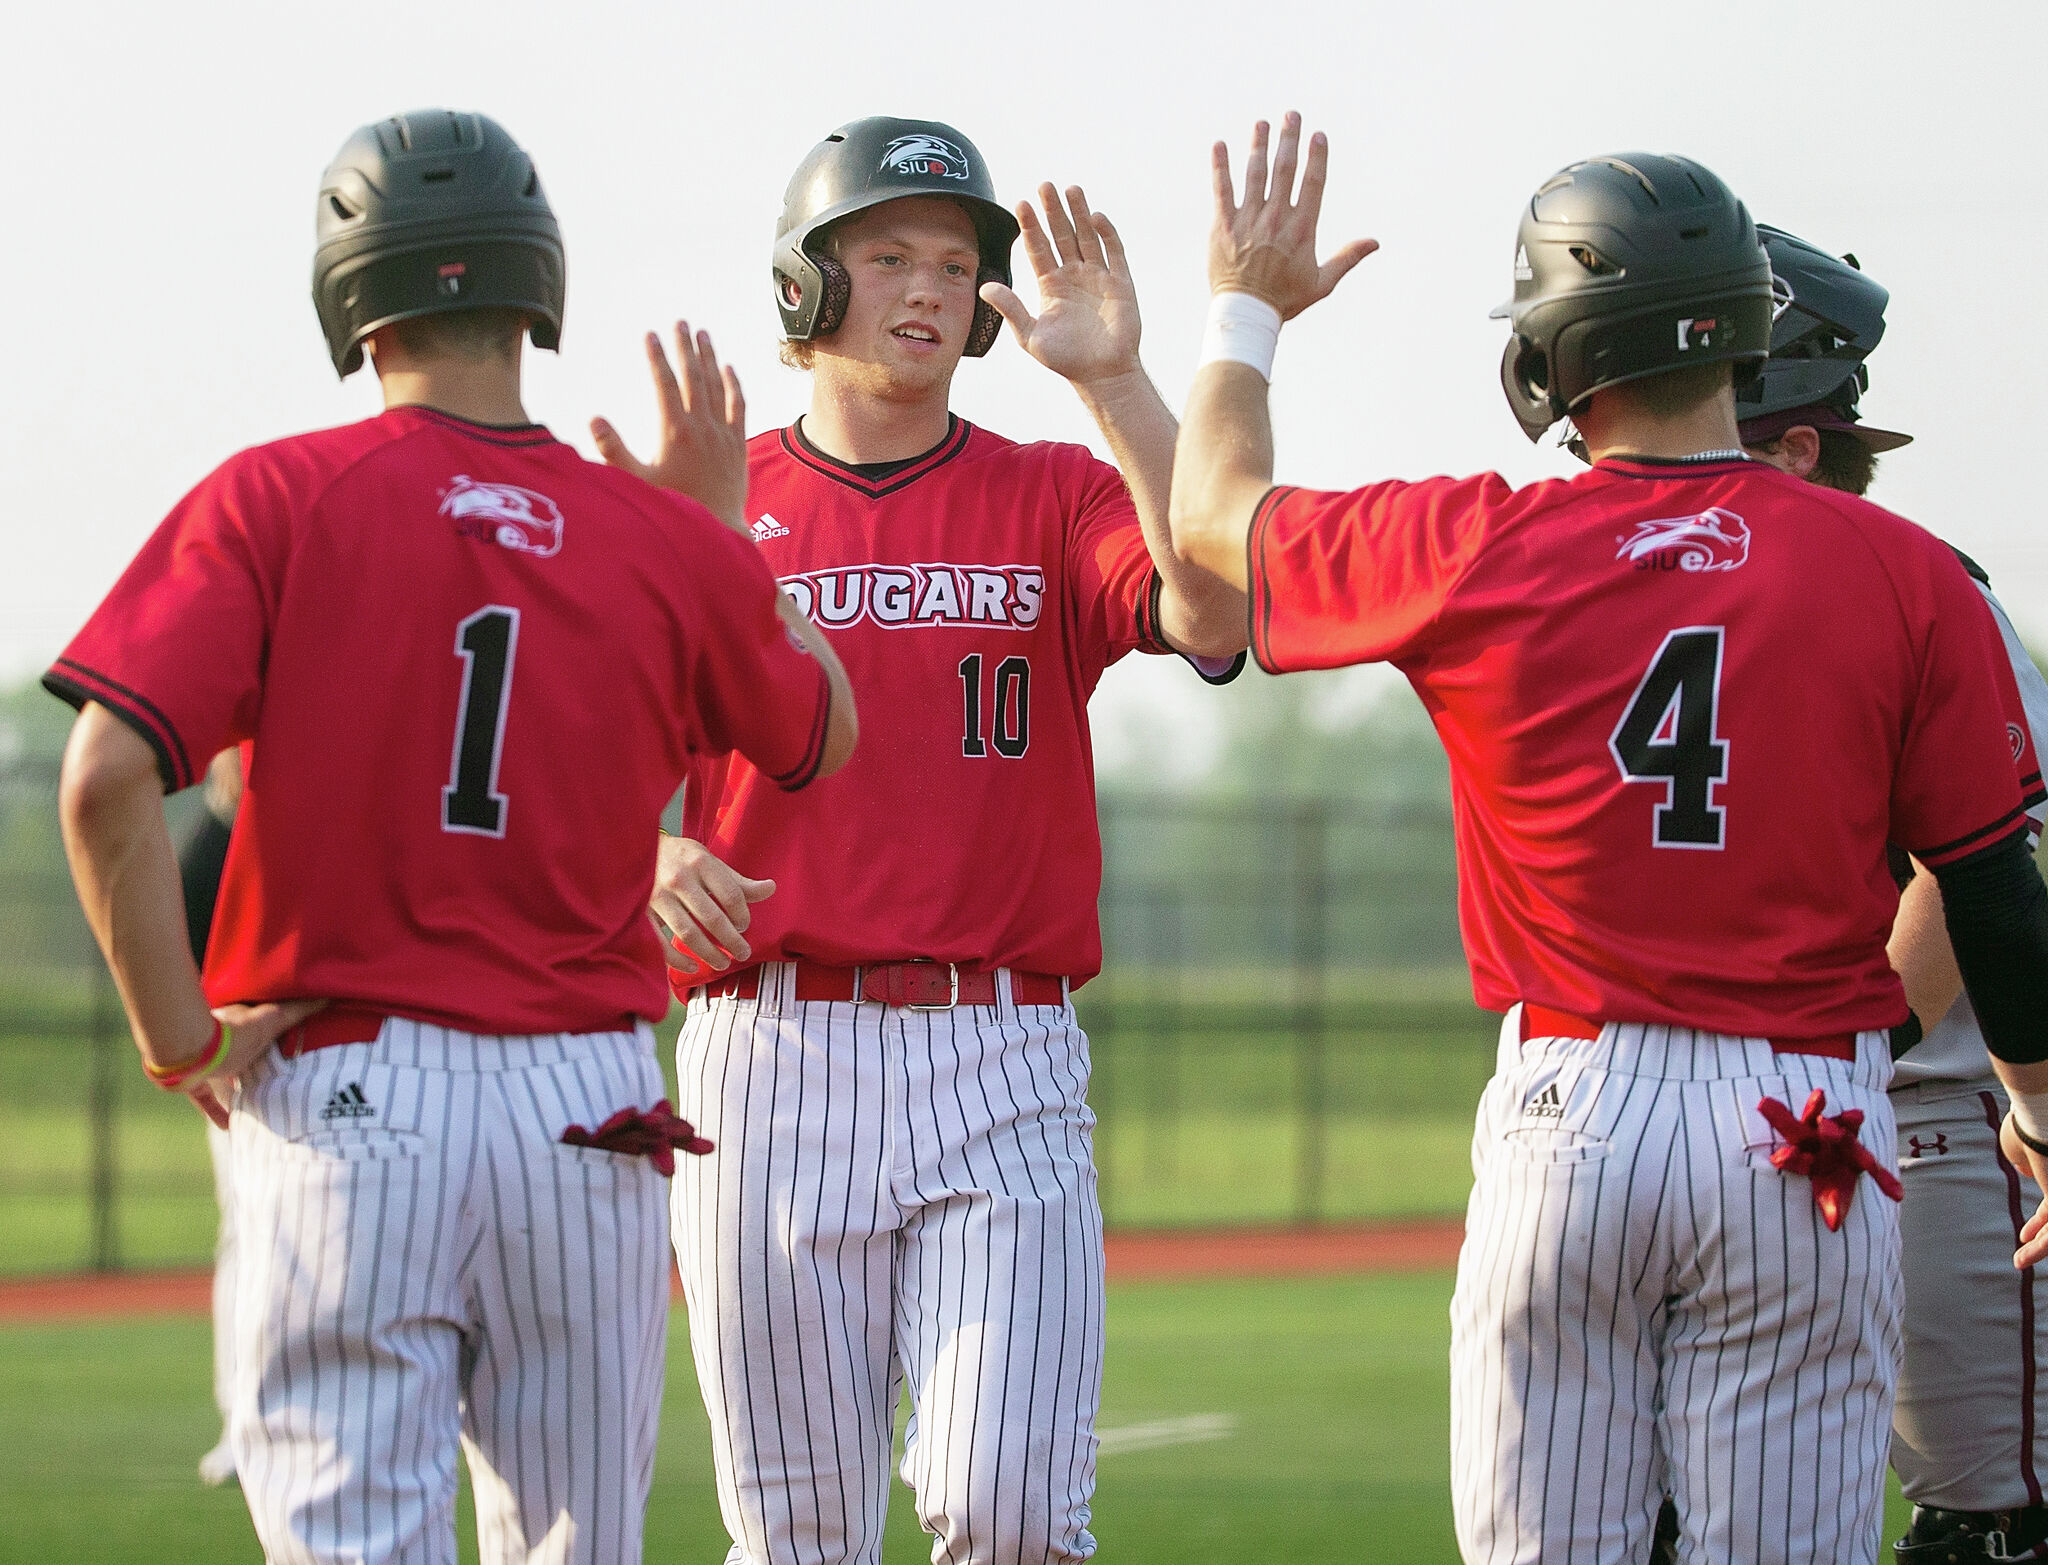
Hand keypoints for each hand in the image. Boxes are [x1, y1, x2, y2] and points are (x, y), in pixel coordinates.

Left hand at [186, 997, 327, 1129]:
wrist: (192, 1049)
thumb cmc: (235, 1031)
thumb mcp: (274, 1018)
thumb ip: (298, 1010)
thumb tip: (327, 997)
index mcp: (243, 1025)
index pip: (258, 1026)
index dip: (270, 1031)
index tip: (285, 1042)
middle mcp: (223, 1042)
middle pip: (241, 1053)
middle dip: (253, 1061)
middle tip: (272, 1074)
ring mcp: (206, 1063)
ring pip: (222, 1076)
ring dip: (234, 1087)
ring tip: (255, 1099)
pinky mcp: (193, 1083)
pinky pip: (206, 1100)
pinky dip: (216, 1112)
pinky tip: (229, 1126)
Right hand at [591, 323, 748, 531]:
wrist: (716, 528)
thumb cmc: (673, 506)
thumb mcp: (637, 481)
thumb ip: (613, 449)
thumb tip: (594, 418)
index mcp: (675, 432)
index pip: (664, 384)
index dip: (656, 357)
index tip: (649, 334)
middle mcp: (702, 427)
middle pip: (693, 376)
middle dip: (684, 346)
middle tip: (680, 322)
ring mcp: (723, 434)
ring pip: (717, 386)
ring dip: (709, 357)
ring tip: (703, 334)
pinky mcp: (738, 444)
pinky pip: (739, 406)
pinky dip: (734, 385)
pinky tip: (729, 368)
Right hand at [651, 836, 774, 971]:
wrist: (636, 848)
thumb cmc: (680, 858)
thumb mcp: (709, 861)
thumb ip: (737, 880)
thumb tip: (771, 888)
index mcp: (700, 862)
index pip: (731, 895)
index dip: (742, 915)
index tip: (744, 926)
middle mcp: (679, 878)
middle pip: (712, 918)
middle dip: (731, 941)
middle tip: (743, 953)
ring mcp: (657, 896)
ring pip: (688, 934)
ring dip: (709, 953)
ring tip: (723, 963)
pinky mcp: (640, 911)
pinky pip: (660, 942)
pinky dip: (677, 959)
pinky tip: (692, 966)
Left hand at [981, 184, 1142, 389]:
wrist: (1101, 375)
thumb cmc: (1065, 359)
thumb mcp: (1030, 335)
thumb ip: (1010, 308)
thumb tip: (984, 287)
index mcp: (1051, 286)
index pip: (1038, 249)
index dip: (1030, 227)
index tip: (1021, 204)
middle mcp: (1073, 276)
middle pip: (1061, 235)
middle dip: (1053, 211)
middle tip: (1044, 185)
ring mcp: (1098, 277)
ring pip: (1086, 237)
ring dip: (1079, 213)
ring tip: (1070, 189)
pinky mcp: (1120, 283)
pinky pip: (1113, 253)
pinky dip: (1106, 234)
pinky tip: (1096, 217)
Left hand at [1209, 111, 1377, 319]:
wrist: (1246, 313)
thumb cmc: (1285, 300)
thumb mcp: (1322, 282)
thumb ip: (1348, 258)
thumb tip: (1375, 242)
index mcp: (1302, 229)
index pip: (1313, 183)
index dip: (1316, 156)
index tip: (1318, 135)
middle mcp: (1276, 219)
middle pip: (1284, 170)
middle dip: (1289, 139)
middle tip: (1291, 115)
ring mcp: (1249, 220)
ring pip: (1255, 174)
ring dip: (1259, 146)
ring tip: (1262, 124)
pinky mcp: (1224, 225)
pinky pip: (1221, 190)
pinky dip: (1220, 166)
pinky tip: (1219, 145)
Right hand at [2003, 1112, 2047, 1267]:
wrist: (2041, 1112)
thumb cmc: (2029, 1124)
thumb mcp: (2019, 1147)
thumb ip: (2026, 1162)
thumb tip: (2028, 1168)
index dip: (2039, 1222)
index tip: (2024, 1234)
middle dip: (2041, 1238)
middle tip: (2024, 1253)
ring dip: (2040, 1248)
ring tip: (2020, 1262)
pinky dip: (2039, 1246)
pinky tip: (2022, 1256)